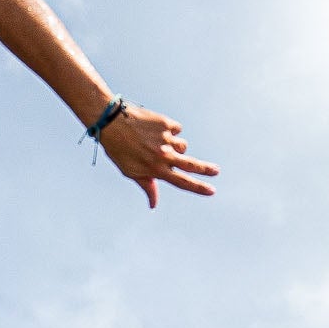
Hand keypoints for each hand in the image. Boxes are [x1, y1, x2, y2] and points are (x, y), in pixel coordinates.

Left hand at [94, 104, 218, 206]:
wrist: (111, 122)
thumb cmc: (119, 150)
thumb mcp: (130, 171)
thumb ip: (147, 186)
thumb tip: (153, 205)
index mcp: (155, 169)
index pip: (182, 182)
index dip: (198, 188)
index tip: (211, 191)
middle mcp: (163, 155)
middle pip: (191, 164)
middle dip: (206, 169)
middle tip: (216, 171)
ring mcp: (166, 139)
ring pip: (182, 144)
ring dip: (176, 145)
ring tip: (157, 142)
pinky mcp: (166, 123)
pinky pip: (177, 129)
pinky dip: (170, 130)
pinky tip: (155, 129)